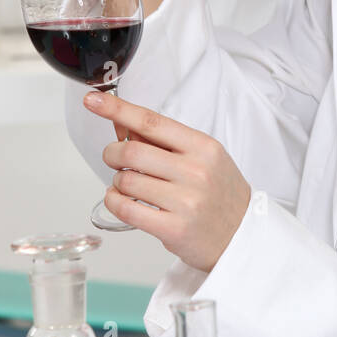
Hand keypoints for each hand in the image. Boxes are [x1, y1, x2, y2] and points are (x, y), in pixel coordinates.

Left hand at [84, 92, 251, 272]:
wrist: (242, 235)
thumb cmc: (219, 193)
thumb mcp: (202, 157)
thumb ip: (163, 141)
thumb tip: (121, 124)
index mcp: (203, 147)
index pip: (151, 121)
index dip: (117, 109)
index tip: (94, 100)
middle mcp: (196, 171)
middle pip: (132, 151)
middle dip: (112, 153)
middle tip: (114, 158)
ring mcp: (186, 202)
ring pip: (126, 180)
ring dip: (117, 180)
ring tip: (127, 184)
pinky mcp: (174, 229)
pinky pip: (127, 209)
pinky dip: (114, 200)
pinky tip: (120, 199)